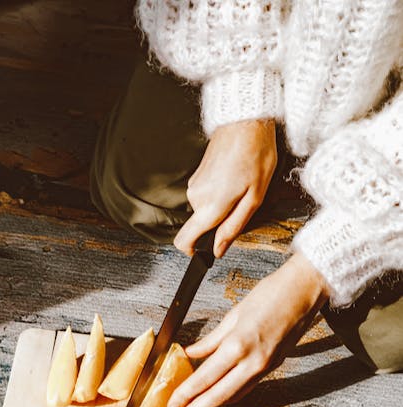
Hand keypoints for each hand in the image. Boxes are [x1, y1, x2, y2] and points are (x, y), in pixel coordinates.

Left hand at [167, 253, 329, 406]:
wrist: (306, 290)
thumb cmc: (271, 294)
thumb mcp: (234, 314)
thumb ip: (211, 340)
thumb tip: (190, 353)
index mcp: (238, 345)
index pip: (205, 378)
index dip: (186, 394)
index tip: (173, 405)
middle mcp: (253, 362)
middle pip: (219, 395)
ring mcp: (265, 367)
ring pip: (235, 395)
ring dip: (213, 406)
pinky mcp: (274, 367)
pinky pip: (248, 387)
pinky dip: (231, 395)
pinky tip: (219, 397)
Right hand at [174, 119, 276, 257]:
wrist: (246, 121)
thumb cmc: (256, 155)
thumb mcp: (255, 198)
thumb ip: (233, 227)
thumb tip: (218, 250)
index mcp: (210, 206)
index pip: (184, 241)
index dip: (194, 251)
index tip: (207, 250)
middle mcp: (196, 198)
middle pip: (201, 226)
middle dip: (219, 223)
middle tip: (241, 205)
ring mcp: (194, 186)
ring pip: (204, 211)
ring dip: (221, 206)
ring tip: (240, 187)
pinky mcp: (196, 176)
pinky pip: (205, 196)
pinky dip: (218, 194)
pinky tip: (234, 178)